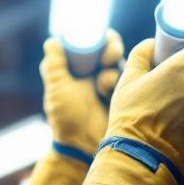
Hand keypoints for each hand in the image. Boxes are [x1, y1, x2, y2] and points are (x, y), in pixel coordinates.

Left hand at [41, 30, 123, 155]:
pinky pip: (131, 81)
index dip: (101, 38)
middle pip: (112, 49)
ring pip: (122, 63)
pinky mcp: (127, 96)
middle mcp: (98, 74)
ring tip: (104, 81)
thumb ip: (54, 65)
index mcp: (81, 68)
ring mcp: (113, 85)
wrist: (82, 147)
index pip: (95, 43)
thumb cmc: (66, 118)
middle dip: (113, 46)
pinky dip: (122, 81)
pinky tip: (107, 93)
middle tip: (110, 55)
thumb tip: (52, 40)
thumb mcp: (57, 89)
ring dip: (115, 66)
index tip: (100, 41)